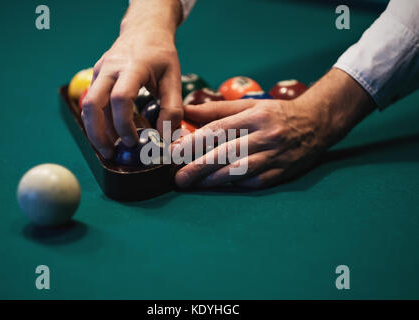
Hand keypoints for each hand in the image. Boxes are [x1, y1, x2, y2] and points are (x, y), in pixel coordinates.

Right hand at [81, 1, 182, 157]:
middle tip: (110, 154)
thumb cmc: (161, 56)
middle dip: (98, 133)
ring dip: (95, 130)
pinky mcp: (96, 77)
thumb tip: (165, 138)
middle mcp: (110, 69)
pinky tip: (110, 134)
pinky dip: (97, 121)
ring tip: (109, 149)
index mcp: (132, 67)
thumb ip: (172, 109)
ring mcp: (99, 72)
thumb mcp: (174, 79)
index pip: (120, 98)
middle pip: (93, 104)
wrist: (144, 31)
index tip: (134, 141)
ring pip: (87, 106)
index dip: (124, 124)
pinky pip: (91, 102)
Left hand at [172, 98, 326, 188]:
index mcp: (255, 116)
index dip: (194, 142)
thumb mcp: (250, 105)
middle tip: (179, 177)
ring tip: (193, 184)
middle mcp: (265, 136)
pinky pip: (254, 182)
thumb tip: (186, 111)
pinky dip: (234, 185)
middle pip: (226, 153)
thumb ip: (217, 109)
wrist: (317, 123)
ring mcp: (274, 156)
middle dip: (199, 166)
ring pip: (239, 171)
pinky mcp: (281, 173)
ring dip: (213, 180)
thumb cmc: (276, 113)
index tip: (175, 151)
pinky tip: (218, 186)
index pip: (219, 130)